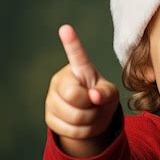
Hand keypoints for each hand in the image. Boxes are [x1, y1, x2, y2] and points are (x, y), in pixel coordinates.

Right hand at [45, 24, 119, 146]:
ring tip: (91, 113)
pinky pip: (71, 130)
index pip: (76, 56)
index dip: (71, 43)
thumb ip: (106, 92)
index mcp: (78, 69)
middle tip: (94, 103)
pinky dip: (84, 131)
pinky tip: (83, 124)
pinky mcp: (49, 118)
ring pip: (74, 117)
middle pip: (75, 97)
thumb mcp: (110, 93)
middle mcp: (60, 81)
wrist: (91, 117)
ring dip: (90, 120)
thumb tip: (94, 96)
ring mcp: (52, 99)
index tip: (66, 28)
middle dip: (90, 105)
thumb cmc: (101, 97)